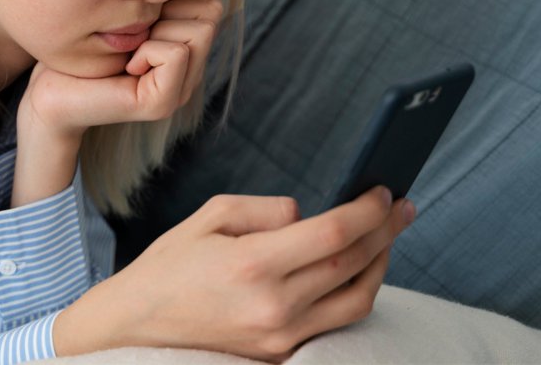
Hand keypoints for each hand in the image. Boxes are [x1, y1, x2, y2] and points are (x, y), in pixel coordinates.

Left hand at [17, 0, 223, 144]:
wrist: (51, 89)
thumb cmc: (81, 45)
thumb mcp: (129, 13)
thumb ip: (160, 1)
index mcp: (186, 54)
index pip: (211, 7)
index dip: (173, 2)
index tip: (139, 21)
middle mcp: (189, 76)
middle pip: (211, 16)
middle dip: (168, 13)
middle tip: (134, 37)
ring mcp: (179, 92)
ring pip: (199, 32)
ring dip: (157, 30)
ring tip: (130, 52)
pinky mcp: (162, 104)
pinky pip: (176, 54)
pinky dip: (148, 50)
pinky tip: (126, 66)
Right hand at [64, 186, 414, 360]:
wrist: (137, 326)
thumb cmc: (169, 267)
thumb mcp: (209, 217)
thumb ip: (265, 209)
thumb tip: (306, 214)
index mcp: (253, 264)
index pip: (333, 232)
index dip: (367, 210)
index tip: (384, 191)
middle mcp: (273, 305)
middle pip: (353, 264)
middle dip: (386, 231)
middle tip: (402, 206)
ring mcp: (280, 336)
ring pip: (356, 300)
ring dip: (379, 265)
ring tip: (385, 237)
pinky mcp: (280, 354)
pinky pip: (334, 322)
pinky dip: (354, 292)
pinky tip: (356, 269)